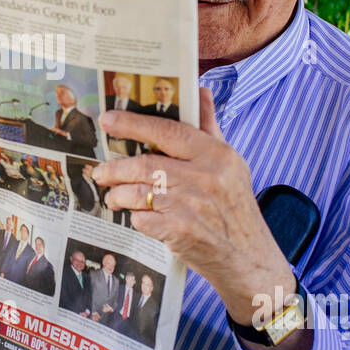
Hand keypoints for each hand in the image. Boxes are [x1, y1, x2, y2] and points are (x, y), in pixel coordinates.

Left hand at [92, 88, 294, 325]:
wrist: (248, 258)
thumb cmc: (235, 207)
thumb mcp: (231, 164)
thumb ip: (210, 127)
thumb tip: (200, 91)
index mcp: (216, 154)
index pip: (168, 131)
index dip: (134, 124)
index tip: (108, 120)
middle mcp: (205, 176)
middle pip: (145, 164)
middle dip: (116, 167)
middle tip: (100, 170)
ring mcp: (192, 205)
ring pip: (138, 192)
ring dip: (118, 194)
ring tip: (112, 195)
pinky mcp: (181, 232)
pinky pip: (143, 219)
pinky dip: (135, 218)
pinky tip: (136, 217)